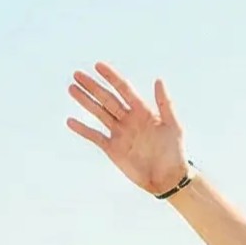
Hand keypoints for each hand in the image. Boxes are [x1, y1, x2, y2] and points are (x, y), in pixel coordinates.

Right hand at [66, 62, 189, 195]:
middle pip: (107, 99)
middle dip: (93, 87)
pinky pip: (95, 136)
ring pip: (99, 113)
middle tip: (77, 74)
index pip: (124, 90)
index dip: (112, 77)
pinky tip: (71, 121)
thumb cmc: (175, 152)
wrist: (168, 178)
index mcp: (143, 112)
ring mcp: (119, 133)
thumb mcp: (173, 126)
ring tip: (71, 88)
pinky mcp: (113, 148)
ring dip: (85, 101)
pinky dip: (83, 129)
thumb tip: (159, 79)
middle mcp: (129, 120)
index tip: (98, 65)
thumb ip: (164, 104)